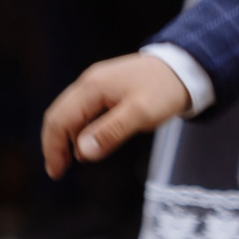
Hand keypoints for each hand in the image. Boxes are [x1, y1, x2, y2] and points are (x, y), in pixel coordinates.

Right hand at [43, 53, 191, 177]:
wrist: (185, 66)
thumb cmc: (165, 89)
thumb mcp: (141, 113)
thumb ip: (111, 131)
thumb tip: (82, 152)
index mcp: (93, 87)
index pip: (60, 120)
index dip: (53, 148)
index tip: (56, 172)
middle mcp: (89, 82)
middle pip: (59, 115)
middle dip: (54, 144)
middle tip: (58, 171)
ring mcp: (97, 83)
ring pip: (70, 112)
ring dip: (66, 137)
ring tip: (70, 161)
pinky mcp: (106, 87)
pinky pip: (84, 110)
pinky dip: (79, 128)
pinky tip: (87, 142)